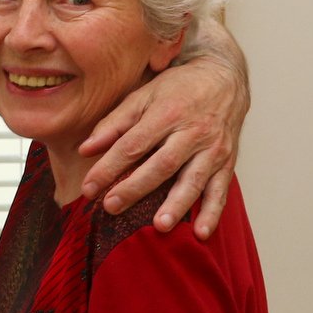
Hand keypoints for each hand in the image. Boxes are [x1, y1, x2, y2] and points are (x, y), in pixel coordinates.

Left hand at [78, 28, 247, 237]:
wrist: (224, 78)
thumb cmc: (177, 88)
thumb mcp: (142, 96)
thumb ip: (113, 123)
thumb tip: (85, 149)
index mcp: (167, 113)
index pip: (132, 145)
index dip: (108, 167)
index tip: (88, 188)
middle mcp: (192, 132)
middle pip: (162, 164)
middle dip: (135, 188)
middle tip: (111, 207)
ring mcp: (213, 148)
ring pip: (194, 179)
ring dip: (177, 205)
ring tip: (159, 226)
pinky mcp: (228, 161)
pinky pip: (221, 189)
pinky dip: (212, 212)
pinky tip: (202, 233)